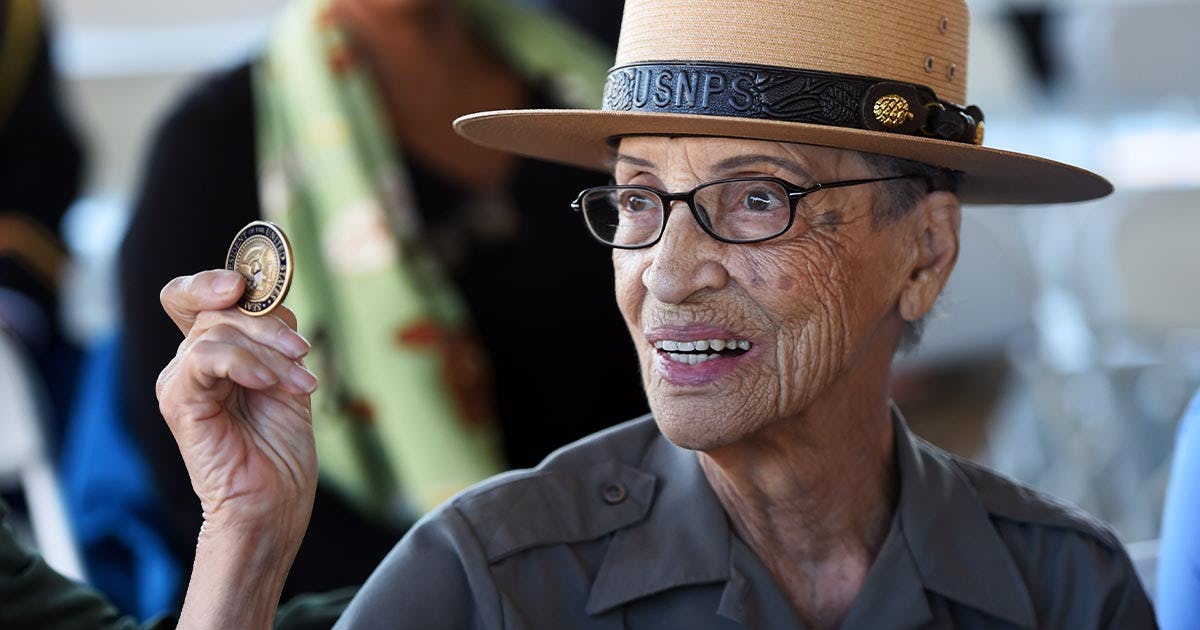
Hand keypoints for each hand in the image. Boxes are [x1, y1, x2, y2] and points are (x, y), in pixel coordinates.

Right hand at [156, 269, 317, 532]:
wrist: (272, 504)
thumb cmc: (281, 450)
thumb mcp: (288, 379)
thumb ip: (275, 339)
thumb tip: (274, 300)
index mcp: (215, 354)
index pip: (199, 294)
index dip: (218, 277)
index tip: (253, 280)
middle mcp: (190, 362)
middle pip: (217, 306)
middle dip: (267, 321)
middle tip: (300, 350)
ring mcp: (180, 380)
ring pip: (219, 330)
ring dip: (271, 352)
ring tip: (301, 384)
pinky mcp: (178, 400)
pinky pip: (205, 358)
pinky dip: (244, 363)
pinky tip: (270, 383)